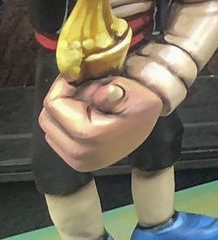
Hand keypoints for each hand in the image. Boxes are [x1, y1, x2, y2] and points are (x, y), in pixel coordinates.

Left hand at [39, 75, 163, 173]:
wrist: (149, 126)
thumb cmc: (142, 107)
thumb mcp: (137, 94)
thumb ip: (115, 91)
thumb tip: (100, 95)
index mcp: (89, 136)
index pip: (53, 104)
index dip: (64, 85)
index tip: (80, 77)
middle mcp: (77, 154)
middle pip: (47, 116)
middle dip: (62, 99)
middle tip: (85, 91)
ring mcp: (75, 161)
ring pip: (48, 127)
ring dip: (62, 111)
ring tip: (86, 104)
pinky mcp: (74, 162)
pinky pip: (54, 137)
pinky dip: (64, 123)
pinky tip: (84, 117)